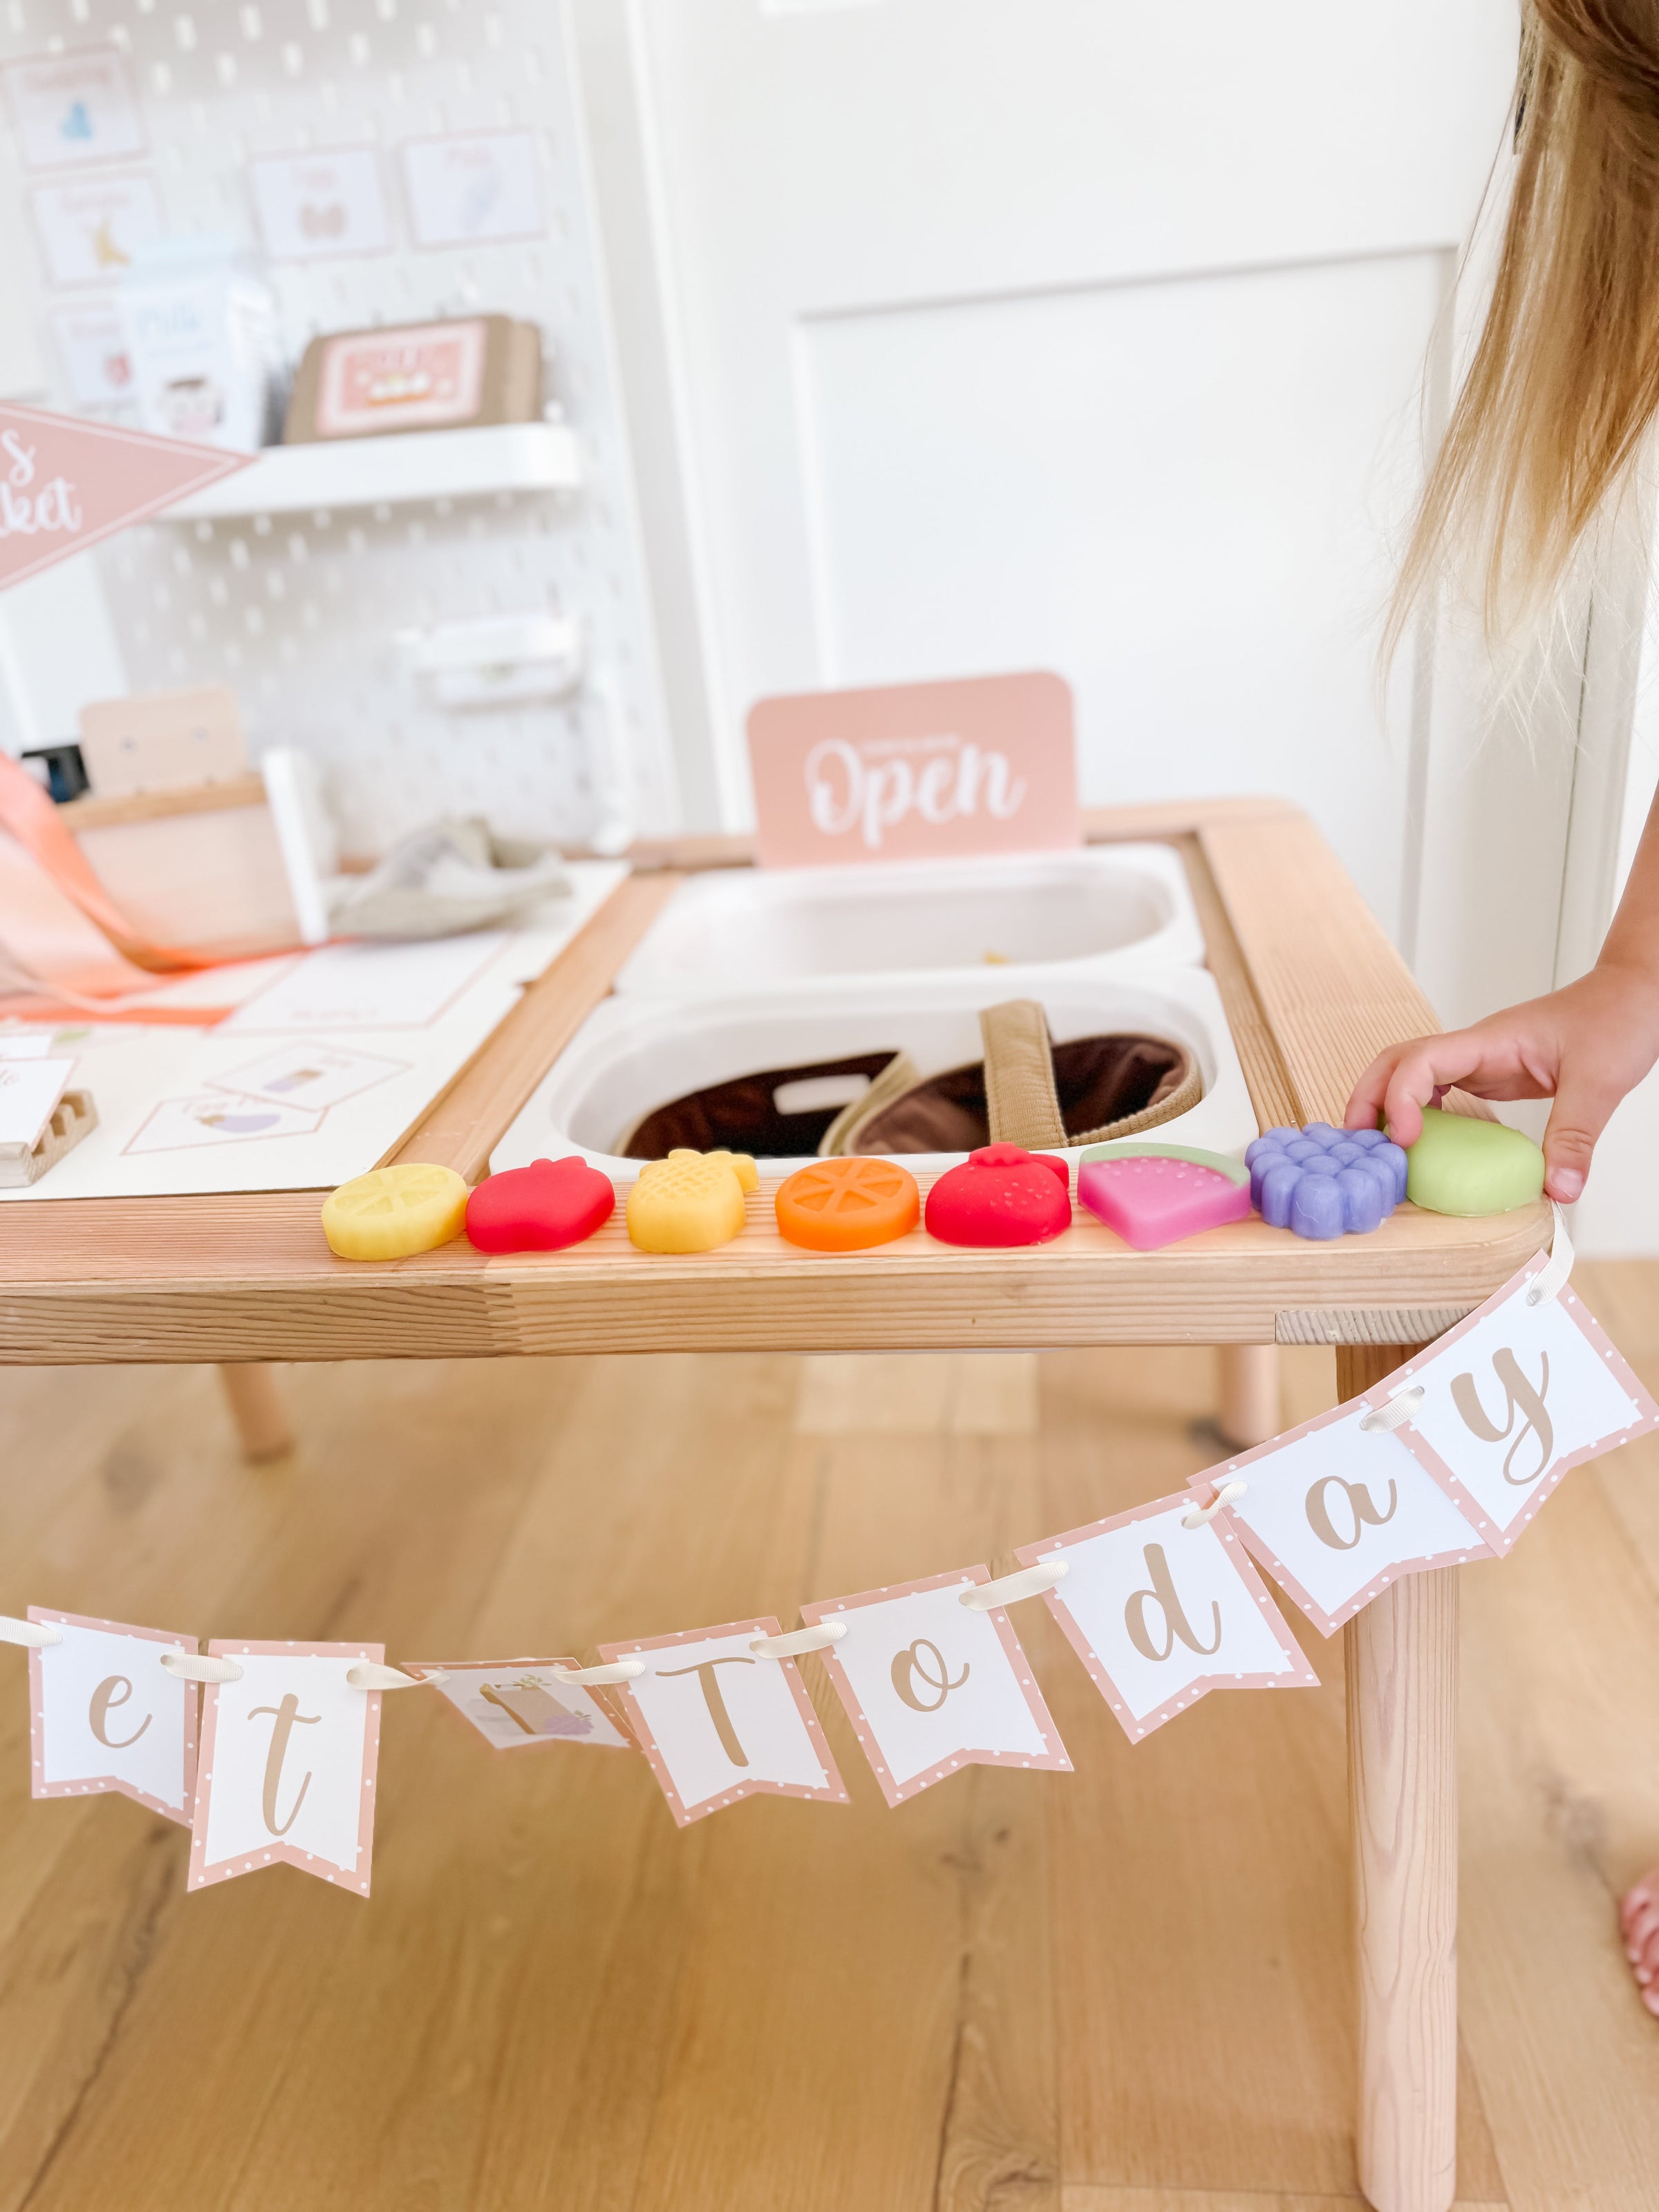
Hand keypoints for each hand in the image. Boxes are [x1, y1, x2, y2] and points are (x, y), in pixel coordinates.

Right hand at [1344, 963, 1658, 1201]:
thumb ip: (1575, 1137)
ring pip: (1411, 1075)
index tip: (1403, 1138)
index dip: (1398, 1097)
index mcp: (1490, 1040)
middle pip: (1396, 1063)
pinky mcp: (1493, 1075)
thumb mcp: (1600, 1081)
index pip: (1419, 1059)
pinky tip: (1423, 1143)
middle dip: (1369, 1099)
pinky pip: (1439, 1090)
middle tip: (1358, 1146)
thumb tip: (1556, 1190)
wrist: (1636, 996)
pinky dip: (1419, 1114)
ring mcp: (1481, 1060)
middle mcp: (1476, 1049)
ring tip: (1379, 1151)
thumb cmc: (1618, 1017)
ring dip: (1387, 1107)